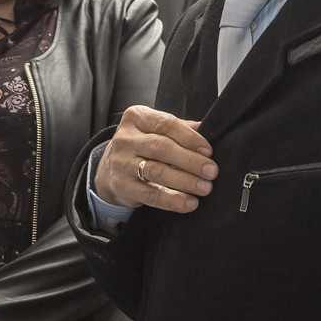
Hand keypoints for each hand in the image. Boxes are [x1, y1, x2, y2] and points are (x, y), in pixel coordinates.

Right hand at [94, 105, 217, 213]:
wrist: (110, 170)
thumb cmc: (142, 146)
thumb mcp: (155, 130)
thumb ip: (180, 128)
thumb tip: (209, 128)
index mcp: (136, 117)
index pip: (166, 124)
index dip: (189, 138)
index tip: (209, 150)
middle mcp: (125, 138)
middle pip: (161, 147)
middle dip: (190, 160)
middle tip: (211, 171)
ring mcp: (122, 162)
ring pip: (156, 171)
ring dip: (184, 180)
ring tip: (204, 187)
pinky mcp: (122, 186)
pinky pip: (150, 194)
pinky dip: (172, 200)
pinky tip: (189, 203)